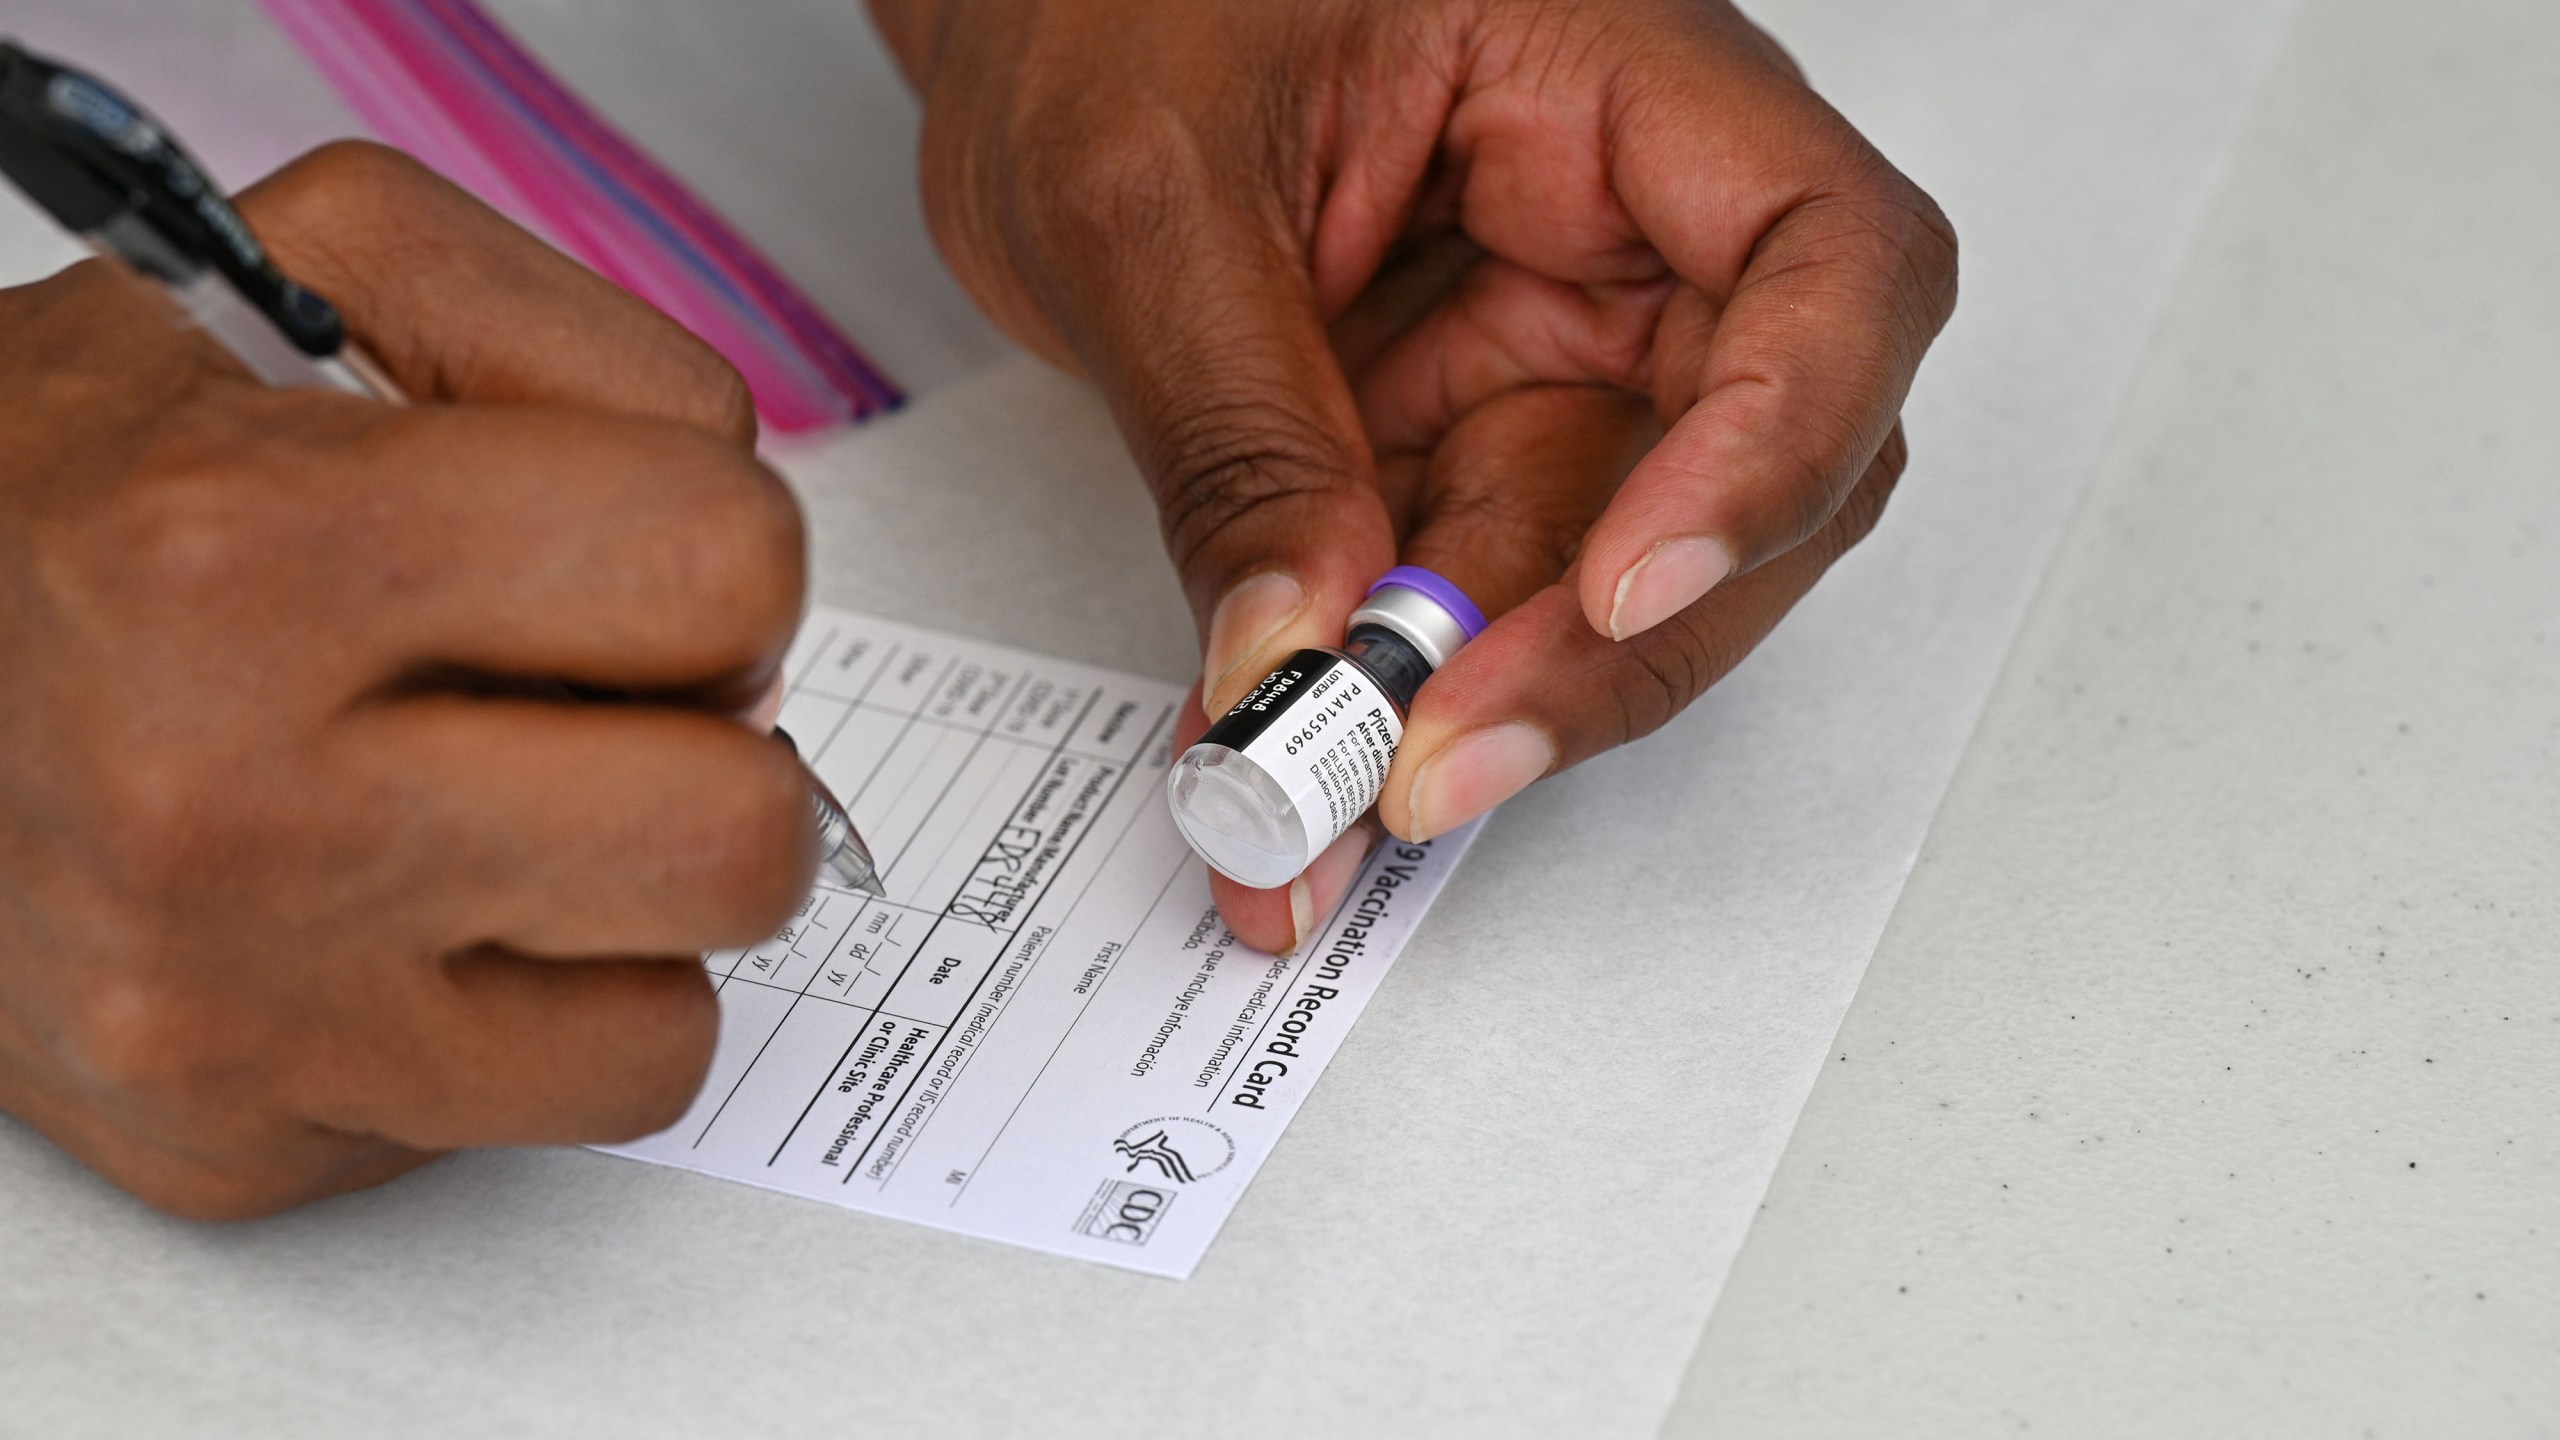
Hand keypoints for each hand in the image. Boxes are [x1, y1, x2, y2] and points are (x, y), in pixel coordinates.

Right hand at [0, 144, 814, 1216]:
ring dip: (646, 902)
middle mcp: (233, 807)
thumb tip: (745, 529)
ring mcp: (241, 1004)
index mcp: (249, 552)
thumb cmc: (69, 493)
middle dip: (716, 748)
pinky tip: (457, 917)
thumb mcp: (294, 279)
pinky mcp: (247, 1135)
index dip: (721, 544)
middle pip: (740, 830)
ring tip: (525, 811)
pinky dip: (561, 1015)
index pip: (726, 565)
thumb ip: (569, 340)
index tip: (633, 551)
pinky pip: (579, 1107)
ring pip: (682, 1015)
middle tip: (604, 703)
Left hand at [873, 0, 1955, 949]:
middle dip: (1606, 644)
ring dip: (1486, 698)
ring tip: (1328, 789)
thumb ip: (1238, 433)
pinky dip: (1399, 686)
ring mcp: (1555, 337)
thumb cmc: (1106, 1)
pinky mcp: (1472, 427)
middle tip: (1432, 758)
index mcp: (1612, 77)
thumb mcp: (1140, 199)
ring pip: (1610, 566)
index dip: (1776, 442)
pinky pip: (1478, 586)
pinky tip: (1304, 756)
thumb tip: (1302, 651)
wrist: (1031, 18)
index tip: (1629, 586)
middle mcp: (1626, 220)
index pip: (1830, 259)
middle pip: (1752, 463)